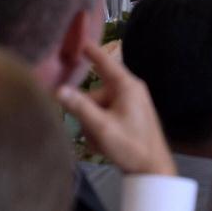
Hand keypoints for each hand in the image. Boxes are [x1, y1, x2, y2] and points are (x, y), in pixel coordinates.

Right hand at [56, 42, 175, 176]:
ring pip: (100, 108)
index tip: (81, 40)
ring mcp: (132, 103)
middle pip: (96, 94)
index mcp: (127, 86)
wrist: (153, 169)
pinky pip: (108, 116)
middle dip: (88, 115)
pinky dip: (103, 129)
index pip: (105, 63)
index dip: (92, 52)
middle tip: (93, 134)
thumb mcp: (101, 127)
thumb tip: (58, 89)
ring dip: (94, 126)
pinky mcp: (131, 116)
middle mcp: (130, 90)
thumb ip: (79, 107)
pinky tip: (106, 144)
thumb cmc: (130, 145)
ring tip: (102, 143)